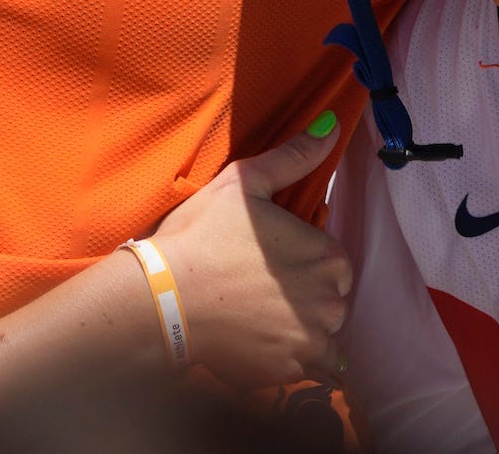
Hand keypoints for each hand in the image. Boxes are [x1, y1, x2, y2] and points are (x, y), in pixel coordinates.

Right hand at [148, 118, 351, 387]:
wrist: (164, 297)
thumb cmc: (202, 235)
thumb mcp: (245, 183)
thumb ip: (294, 157)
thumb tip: (333, 125)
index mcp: (327, 255)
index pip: (334, 264)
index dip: (304, 261)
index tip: (271, 262)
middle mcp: (330, 302)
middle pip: (331, 302)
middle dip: (305, 298)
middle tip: (259, 289)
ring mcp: (310, 341)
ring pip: (321, 338)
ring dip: (299, 330)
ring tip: (257, 317)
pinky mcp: (289, 372)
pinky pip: (306, 371)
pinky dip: (288, 360)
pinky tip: (257, 342)